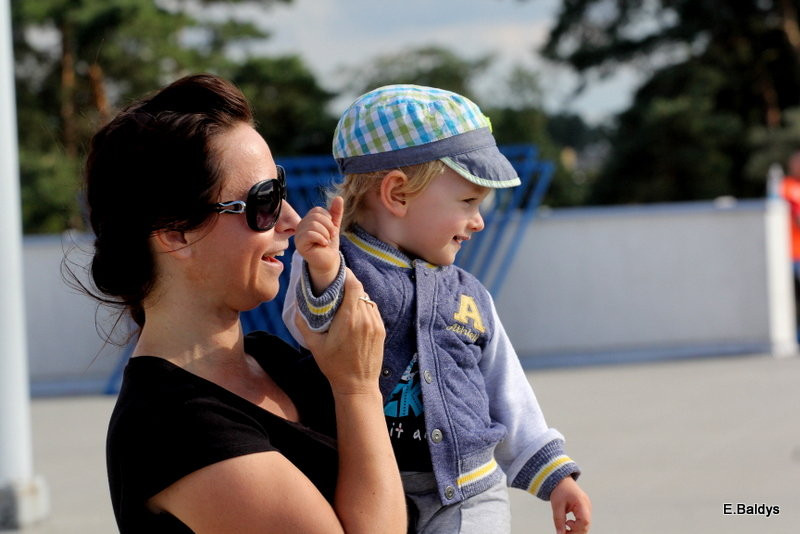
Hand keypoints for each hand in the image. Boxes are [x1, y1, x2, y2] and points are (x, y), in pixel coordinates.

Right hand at [295, 196, 343, 293]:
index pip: (317, 210)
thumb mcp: (334, 226)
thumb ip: (336, 213)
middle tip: (331, 236)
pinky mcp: (299, 244)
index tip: (332, 230)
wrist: (328, 261)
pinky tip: (323, 244)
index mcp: (307, 220)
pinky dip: (321, 238)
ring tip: (326, 241)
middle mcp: (300, 226)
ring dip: (326, 234)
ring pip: (313, 225)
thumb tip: (339, 197)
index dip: (328, 218)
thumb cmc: (329, 245)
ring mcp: (298, 235)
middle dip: (328, 226)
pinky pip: (310, 234)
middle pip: (315, 217)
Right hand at [295, 268, 384, 394]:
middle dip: (348, 285)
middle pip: (360, 290)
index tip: (337, 273)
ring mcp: (375, 324)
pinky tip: (354, 314)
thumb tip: (296, 306)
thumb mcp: (314, 345)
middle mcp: (365, 318)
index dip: (346, 275)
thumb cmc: (334, 366)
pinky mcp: (381, 329)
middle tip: (336, 286)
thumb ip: (304, 323)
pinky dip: (364, 307)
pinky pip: (373, 309)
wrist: (357, 385)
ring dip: (357, 296)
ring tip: (344, 301)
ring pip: (367, 298)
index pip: (353, 285)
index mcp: (349, 319)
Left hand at [550, 476, 590, 533]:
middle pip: (586, 524)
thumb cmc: (560, 490)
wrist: (561, 480)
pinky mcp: (585, 510)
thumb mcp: (557, 505)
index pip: (585, 520)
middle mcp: (587, 506)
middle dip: (576, 532)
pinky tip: (568, 524)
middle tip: (564, 532)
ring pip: (586, 524)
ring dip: (576, 530)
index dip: (577, 528)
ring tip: (565, 528)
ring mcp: (587, 508)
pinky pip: (583, 521)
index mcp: (582, 502)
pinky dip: (577, 526)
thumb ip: (559, 521)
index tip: (566, 527)